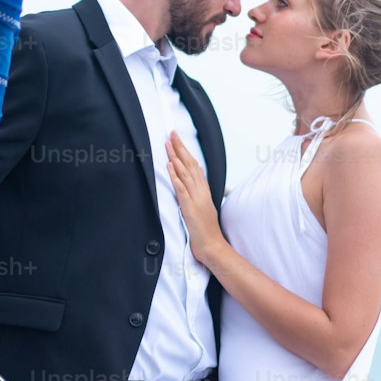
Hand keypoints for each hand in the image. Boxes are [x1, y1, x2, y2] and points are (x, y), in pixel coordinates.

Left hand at [166, 131, 223, 266]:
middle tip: (172, 134)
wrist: (212, 247)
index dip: (186, 152)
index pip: (194, 166)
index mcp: (204, 191)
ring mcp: (196, 198)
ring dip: (176, 157)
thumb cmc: (206, 230)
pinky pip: (182, 189)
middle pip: (190, 165)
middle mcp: (201, 192)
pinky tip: (170, 166)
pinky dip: (176, 176)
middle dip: (180, 148)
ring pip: (185, 173)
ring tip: (168, 144)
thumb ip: (199, 193)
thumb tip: (194, 179)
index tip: (178, 140)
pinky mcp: (190, 207)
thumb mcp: (203, 207)